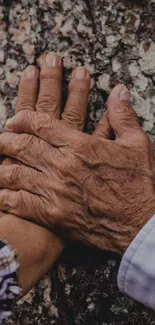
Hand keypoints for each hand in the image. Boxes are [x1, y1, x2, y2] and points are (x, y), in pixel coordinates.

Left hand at [1, 76, 154, 253]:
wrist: (139, 225)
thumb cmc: (139, 185)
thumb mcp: (137, 145)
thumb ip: (122, 116)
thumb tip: (118, 91)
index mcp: (79, 146)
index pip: (40, 125)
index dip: (22, 119)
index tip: (15, 120)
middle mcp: (62, 166)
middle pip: (22, 146)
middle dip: (6, 139)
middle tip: (0, 137)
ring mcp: (54, 192)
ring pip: (15, 173)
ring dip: (1, 165)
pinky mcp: (52, 216)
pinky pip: (19, 203)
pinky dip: (5, 196)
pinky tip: (0, 193)